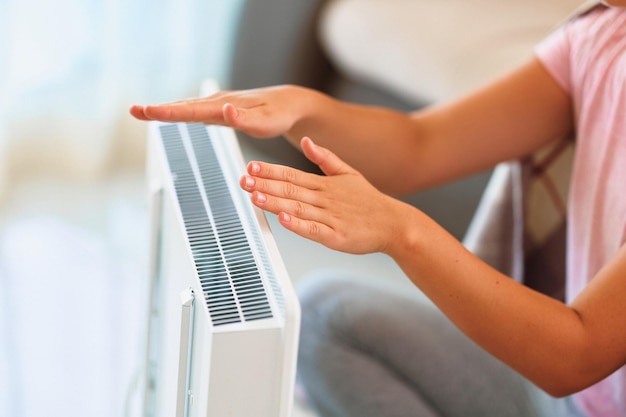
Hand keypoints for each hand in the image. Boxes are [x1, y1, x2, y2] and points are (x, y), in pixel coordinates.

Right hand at [129, 85, 315, 138]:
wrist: (288, 104)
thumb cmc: (279, 115)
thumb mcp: (267, 122)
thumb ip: (245, 120)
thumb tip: (225, 112)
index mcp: (225, 106)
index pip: (192, 111)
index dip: (168, 113)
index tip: (147, 112)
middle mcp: (218, 103)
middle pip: (183, 107)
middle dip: (158, 110)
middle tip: (134, 111)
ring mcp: (218, 106)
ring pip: (186, 107)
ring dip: (164, 110)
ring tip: (142, 112)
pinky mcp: (220, 110)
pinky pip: (194, 110)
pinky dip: (178, 111)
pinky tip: (167, 114)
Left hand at [240, 137, 414, 254]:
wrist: (394, 224)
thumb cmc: (370, 202)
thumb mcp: (349, 173)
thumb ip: (325, 158)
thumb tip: (307, 140)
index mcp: (325, 184)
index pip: (292, 174)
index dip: (270, 170)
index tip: (251, 165)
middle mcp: (325, 199)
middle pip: (290, 189)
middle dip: (265, 184)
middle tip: (244, 179)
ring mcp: (330, 217)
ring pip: (297, 208)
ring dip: (275, 202)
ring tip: (255, 196)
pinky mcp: (336, 236)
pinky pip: (313, 229)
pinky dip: (297, 224)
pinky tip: (283, 219)